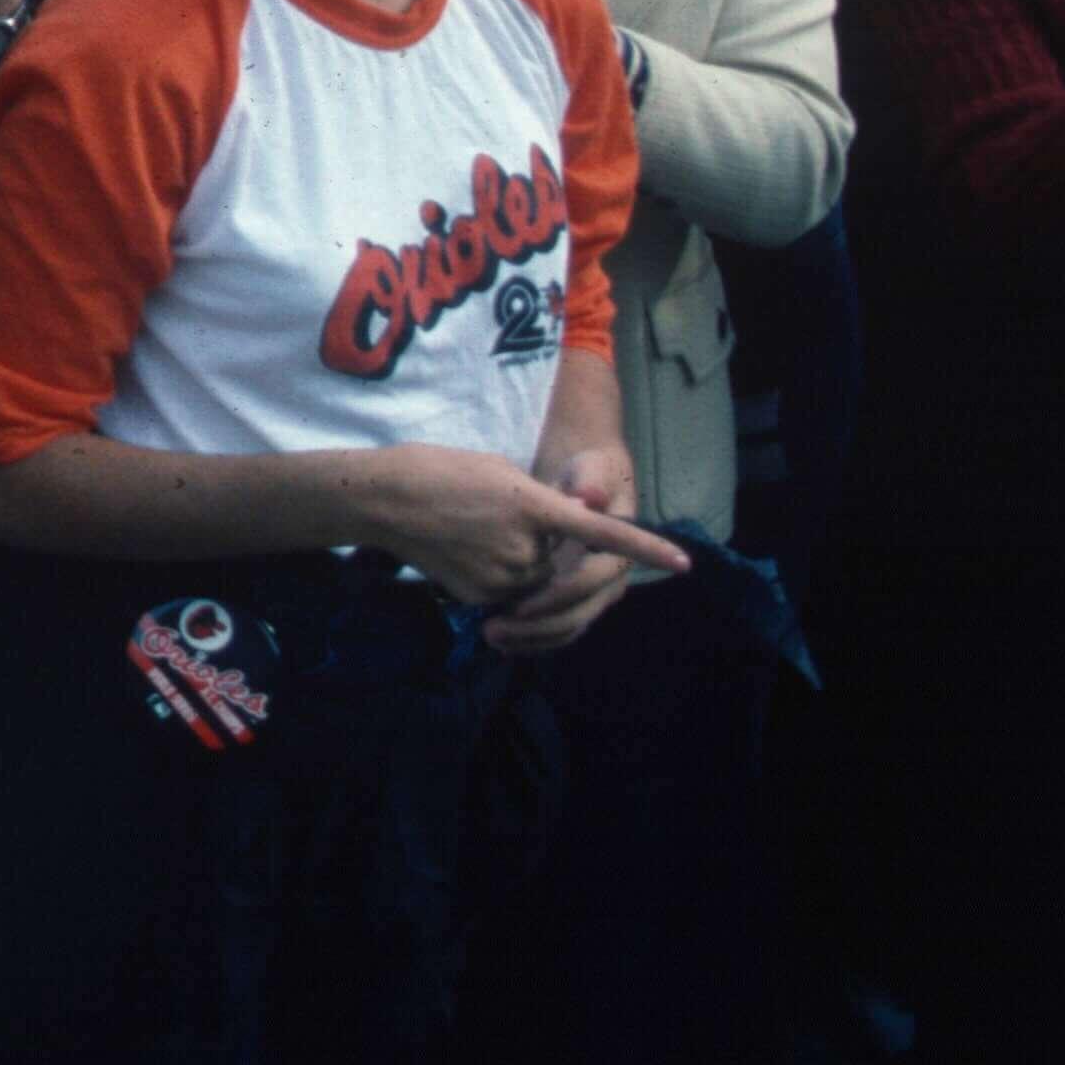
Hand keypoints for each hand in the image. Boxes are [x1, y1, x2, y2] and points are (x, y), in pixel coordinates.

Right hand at [342, 439, 685, 623]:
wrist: (381, 497)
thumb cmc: (438, 468)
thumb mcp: (498, 469)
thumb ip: (543, 500)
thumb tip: (571, 523)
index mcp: (534, 507)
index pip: (602, 533)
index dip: (644, 548)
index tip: (683, 563)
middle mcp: (526, 548)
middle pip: (558, 558)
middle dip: (543, 545)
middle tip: (498, 515)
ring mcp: (502, 576)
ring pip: (534, 580)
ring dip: (520, 562)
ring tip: (474, 530)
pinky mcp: (479, 596)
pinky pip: (506, 594)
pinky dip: (494, 577)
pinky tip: (461, 550)